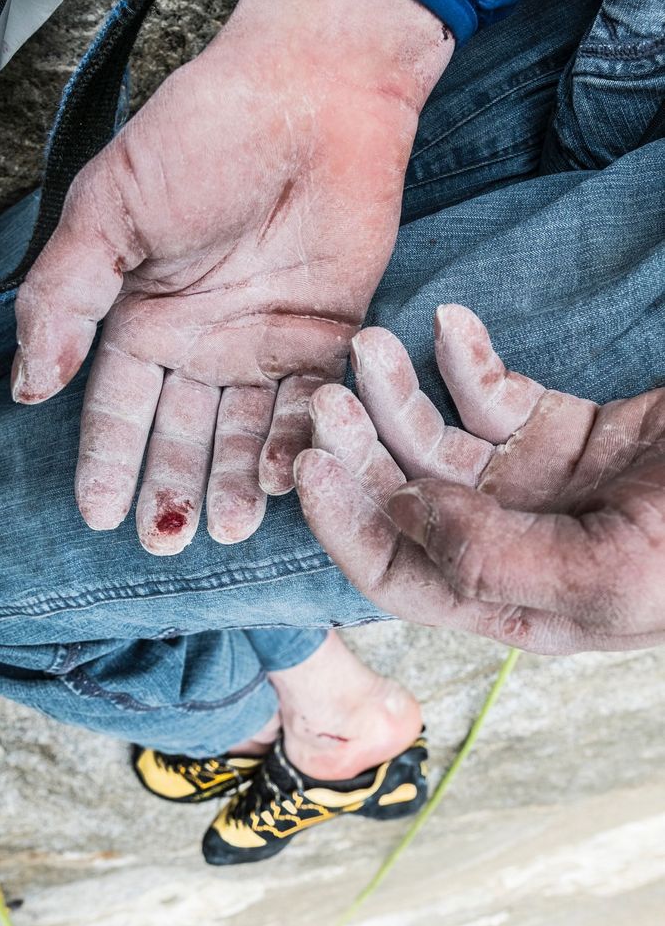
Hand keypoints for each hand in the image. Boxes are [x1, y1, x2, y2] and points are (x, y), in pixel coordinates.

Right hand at [12, 0, 450, 553]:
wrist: (314, 97)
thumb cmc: (205, 137)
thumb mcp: (111, 211)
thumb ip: (68, 295)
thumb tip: (32, 380)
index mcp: (143, 314)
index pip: (119, 405)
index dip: (109, 460)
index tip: (101, 514)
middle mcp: (202, 339)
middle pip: (181, 431)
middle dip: (173, 486)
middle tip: (168, 538)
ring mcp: (266, 342)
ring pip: (246, 431)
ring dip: (236, 481)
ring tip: (229, 528)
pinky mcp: (329, 337)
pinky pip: (311, 406)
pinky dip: (300, 444)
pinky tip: (287, 481)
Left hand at [295, 305, 664, 652]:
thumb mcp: (616, 576)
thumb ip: (500, 562)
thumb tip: (406, 519)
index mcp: (514, 600)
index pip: (400, 573)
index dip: (347, 526)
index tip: (309, 466)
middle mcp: (508, 543)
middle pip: (404, 500)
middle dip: (357, 451)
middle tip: (325, 395)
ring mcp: (528, 483)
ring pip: (434, 440)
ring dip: (395, 395)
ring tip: (371, 346)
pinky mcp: (557, 426)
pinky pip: (492, 392)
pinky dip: (465, 359)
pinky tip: (450, 325)